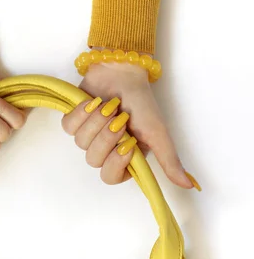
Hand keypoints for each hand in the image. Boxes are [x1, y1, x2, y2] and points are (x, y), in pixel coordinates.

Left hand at [62, 60, 197, 187]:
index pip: (110, 177)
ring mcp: (88, 136)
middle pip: (94, 160)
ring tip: (109, 105)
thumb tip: (188, 186)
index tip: (127, 143)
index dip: (115, 162)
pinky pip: (68, 128)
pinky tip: (92, 102)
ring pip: (81, 142)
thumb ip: (169, 160)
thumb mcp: (158, 133)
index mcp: (124, 158)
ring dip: (96, 121)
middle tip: (120, 118)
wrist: (123, 72)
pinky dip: (80, 113)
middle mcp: (105, 150)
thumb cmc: (141, 102)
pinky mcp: (74, 121)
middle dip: (106, 137)